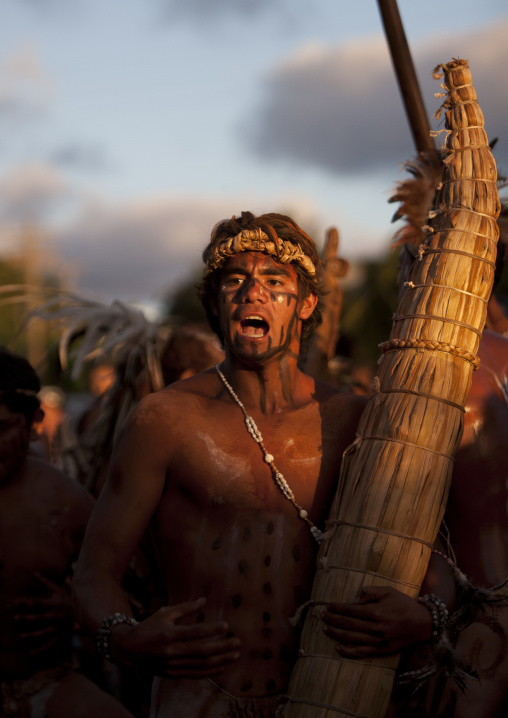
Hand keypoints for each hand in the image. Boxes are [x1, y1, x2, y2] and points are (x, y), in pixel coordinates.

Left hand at [13, 573, 73, 655]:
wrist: (85, 611)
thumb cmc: (69, 599)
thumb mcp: (59, 590)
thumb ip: (46, 583)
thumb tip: (35, 574)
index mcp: (54, 604)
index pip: (37, 602)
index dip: (26, 602)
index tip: (14, 602)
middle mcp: (55, 615)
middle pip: (39, 618)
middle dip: (26, 618)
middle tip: (14, 618)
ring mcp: (58, 626)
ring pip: (44, 632)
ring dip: (32, 635)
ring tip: (21, 636)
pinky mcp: (60, 635)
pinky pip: (51, 643)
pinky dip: (42, 649)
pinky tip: (32, 653)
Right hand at [111, 597, 240, 677]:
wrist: (129, 649)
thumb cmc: (148, 627)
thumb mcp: (164, 613)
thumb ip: (185, 608)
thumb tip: (204, 600)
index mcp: (169, 634)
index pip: (195, 633)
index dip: (212, 629)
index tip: (226, 625)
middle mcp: (171, 652)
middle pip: (202, 651)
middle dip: (222, 647)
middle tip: (237, 642)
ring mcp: (172, 665)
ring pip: (201, 665)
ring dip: (221, 661)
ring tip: (235, 655)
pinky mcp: (172, 674)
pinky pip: (195, 675)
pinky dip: (210, 672)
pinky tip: (223, 666)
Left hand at [321, 585, 431, 657]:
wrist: (423, 623)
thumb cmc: (404, 604)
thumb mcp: (388, 591)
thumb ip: (370, 592)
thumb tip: (354, 600)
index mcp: (376, 611)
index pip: (351, 610)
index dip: (337, 608)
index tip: (327, 606)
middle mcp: (376, 627)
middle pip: (348, 624)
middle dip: (333, 620)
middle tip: (322, 616)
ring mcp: (379, 641)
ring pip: (352, 639)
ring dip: (336, 634)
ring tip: (325, 629)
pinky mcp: (383, 651)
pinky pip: (362, 652)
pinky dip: (348, 651)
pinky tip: (338, 647)